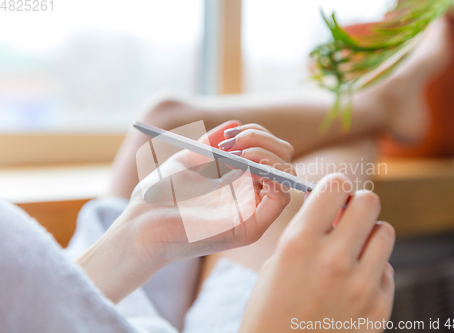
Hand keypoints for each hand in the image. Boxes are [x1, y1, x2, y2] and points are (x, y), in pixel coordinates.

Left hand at [77, 121, 294, 302]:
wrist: (141, 223)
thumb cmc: (158, 195)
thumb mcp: (187, 159)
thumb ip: (211, 143)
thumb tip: (234, 124)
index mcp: (237, 184)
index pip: (268, 153)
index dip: (257, 135)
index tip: (230, 135)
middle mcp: (249, 198)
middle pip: (282, 161)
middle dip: (263, 141)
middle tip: (233, 142)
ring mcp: (252, 214)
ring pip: (286, 176)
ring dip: (266, 153)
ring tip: (236, 152)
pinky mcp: (250, 228)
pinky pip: (281, 197)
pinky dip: (272, 174)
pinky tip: (246, 165)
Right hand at [240, 174, 394, 332]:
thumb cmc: (271, 308)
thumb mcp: (278, 261)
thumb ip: (308, 229)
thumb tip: (333, 203)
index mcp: (299, 243)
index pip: (335, 186)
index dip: (335, 186)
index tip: (334, 195)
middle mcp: (333, 260)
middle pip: (369, 202)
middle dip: (357, 204)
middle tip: (347, 216)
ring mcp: (360, 286)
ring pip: (385, 232)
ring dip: (369, 235)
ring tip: (351, 251)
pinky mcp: (379, 308)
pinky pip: (386, 269)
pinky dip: (373, 270)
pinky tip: (352, 284)